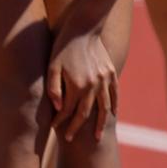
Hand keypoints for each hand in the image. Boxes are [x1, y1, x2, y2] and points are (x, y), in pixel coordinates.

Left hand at [47, 13, 118, 141]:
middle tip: (69, 139)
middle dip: (76, 127)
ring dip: (101, 123)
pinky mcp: (111, 73)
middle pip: (85, 113)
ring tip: (98, 137)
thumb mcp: (51, 67)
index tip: (54, 128)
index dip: (60, 121)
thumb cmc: (62, 48)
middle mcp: (93, 86)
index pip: (67, 110)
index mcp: (77, 86)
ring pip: (104, 107)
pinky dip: (114, 105)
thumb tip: (57, 108)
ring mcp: (104, 80)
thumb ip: (53, 89)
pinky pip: (115, 93)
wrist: (84, 28)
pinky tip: (113, 114)